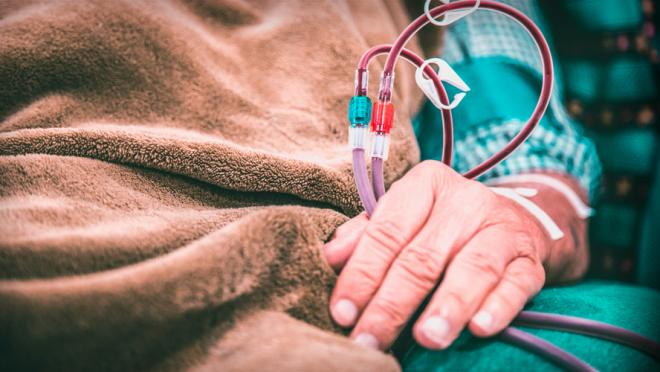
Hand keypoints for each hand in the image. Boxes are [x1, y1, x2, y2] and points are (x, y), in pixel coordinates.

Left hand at [324, 161, 550, 349]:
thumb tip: (330, 258)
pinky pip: (516, 283)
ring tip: (426, 338)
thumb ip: (366, 235)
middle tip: (371, 340)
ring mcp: (501, 228)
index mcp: (425, 185)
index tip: (343, 313)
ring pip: (472, 268)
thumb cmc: (440, 224)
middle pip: (422, 256)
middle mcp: (464, 201)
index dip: (362, 274)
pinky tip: (480, 327)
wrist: (511, 219)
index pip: (386, 231)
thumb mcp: (403, 218)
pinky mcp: (529, 259)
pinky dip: (499, 306)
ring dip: (448, 306)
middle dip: (392, 304)